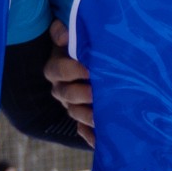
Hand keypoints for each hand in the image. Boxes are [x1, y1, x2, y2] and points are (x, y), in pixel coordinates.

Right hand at [44, 20, 93, 146]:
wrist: (114, 64)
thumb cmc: (96, 46)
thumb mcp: (82, 36)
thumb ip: (69, 32)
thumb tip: (62, 34)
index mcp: (58, 67)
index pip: (57, 70)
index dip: (72, 70)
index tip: (90, 69)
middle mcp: (62, 88)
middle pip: (65, 94)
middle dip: (81, 94)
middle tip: (98, 93)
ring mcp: (72, 105)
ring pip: (74, 113)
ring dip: (87, 115)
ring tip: (103, 115)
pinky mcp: (85, 119)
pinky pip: (84, 131)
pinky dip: (91, 136)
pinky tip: (101, 138)